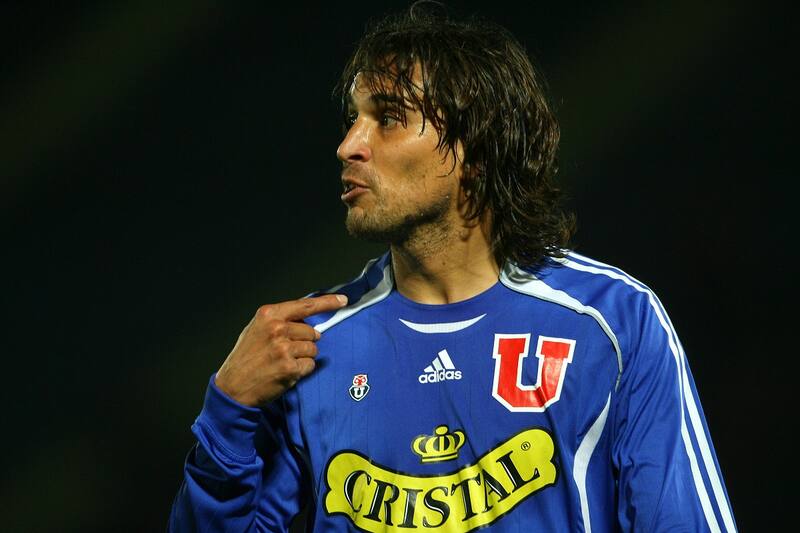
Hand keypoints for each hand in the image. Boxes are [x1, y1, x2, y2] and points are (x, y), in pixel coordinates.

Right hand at [214, 294, 347, 406]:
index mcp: (269, 315)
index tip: (342, 300)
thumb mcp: (256, 329)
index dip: (328, 302)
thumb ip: (280, 321)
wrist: (232, 387)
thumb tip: (307, 320)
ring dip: (303, 357)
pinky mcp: (290, 368)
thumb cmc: (246, 358)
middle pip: (312, 331)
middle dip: (304, 342)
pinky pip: (310, 365)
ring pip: (313, 349)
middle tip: (284, 351)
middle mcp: (277, 329)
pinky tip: (285, 372)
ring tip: (282, 362)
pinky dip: (302, 370)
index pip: (306, 305)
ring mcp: (284, 349)